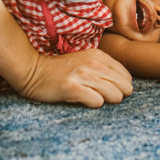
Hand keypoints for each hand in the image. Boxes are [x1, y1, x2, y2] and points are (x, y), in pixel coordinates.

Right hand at [17, 47, 133, 107]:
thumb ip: (103, 68)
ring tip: (95, 99)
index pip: (126, 75)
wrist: (33, 70)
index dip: (122, 86)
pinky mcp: (73, 88)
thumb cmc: (61, 70)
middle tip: (105, 98)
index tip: (112, 91)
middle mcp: (93, 63)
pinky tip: (85, 101)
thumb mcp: (85, 61)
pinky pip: (97, 101)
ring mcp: (83, 75)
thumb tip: (125, 85)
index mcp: (98, 55)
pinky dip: (95, 104)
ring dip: (108, 101)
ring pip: (114, 94)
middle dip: (118, 95)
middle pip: (123, 86)